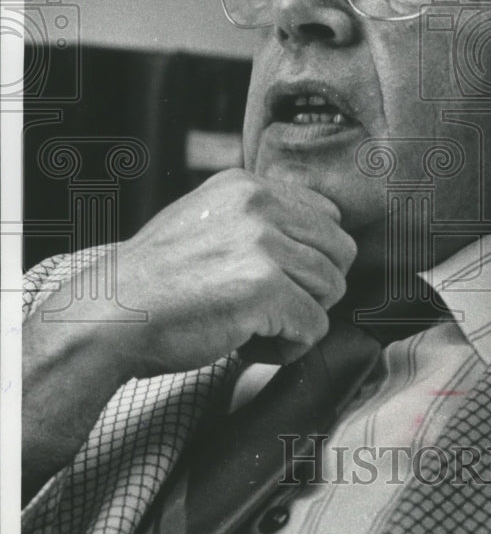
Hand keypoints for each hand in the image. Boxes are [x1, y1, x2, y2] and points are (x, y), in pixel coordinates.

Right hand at [114, 168, 356, 374]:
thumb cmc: (156, 281)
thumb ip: (258, 219)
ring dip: (300, 318)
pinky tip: (249, 344)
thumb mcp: (206, 220)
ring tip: (255, 326)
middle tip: (270, 308)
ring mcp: (263, 245)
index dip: (311, 257)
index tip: (277, 281)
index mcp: (248, 185)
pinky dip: (288, 348)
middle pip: (340, 253)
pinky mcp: (265, 289)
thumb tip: (320, 236)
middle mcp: (260, 205)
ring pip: (332, 290)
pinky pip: (315, 328)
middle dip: (314, 288)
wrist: (107, 315)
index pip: (328, 216)